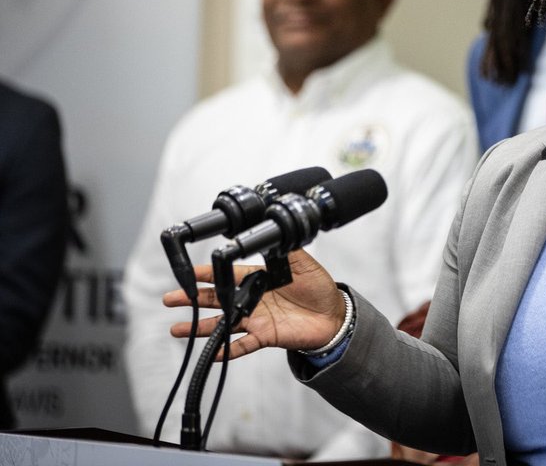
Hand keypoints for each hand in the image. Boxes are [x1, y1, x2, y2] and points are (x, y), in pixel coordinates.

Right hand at [163, 248, 344, 358]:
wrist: (334, 315)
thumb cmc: (319, 287)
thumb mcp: (303, 263)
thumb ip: (285, 250)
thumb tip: (271, 233)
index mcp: (258, 278)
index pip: (227, 275)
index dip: (207, 274)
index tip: (188, 273)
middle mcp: (252, 299)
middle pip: (216, 299)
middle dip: (192, 299)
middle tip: (169, 298)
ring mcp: (256, 319)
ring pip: (222, 323)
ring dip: (200, 327)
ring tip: (176, 329)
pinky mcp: (265, 336)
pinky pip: (242, 345)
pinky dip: (228, 350)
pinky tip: (212, 352)